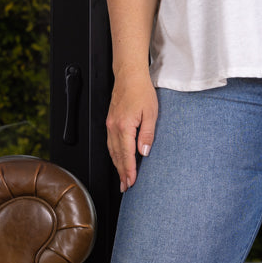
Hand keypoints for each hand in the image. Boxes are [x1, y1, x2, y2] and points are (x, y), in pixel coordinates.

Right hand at [105, 68, 157, 191]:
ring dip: (117, 166)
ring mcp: (110, 125)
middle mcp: (113, 128)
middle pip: (117, 156)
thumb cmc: (141, 91)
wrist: (129, 76)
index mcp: (124, 127)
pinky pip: (110, 143)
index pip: (126, 155)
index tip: (131, 182)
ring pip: (112, 151)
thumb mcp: (151, 113)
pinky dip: (114, 155)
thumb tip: (144, 152)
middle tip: (125, 187)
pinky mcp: (110, 122)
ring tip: (122, 177)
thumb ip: (147, 135)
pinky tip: (118, 159)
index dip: (129, 171)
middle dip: (121, 173)